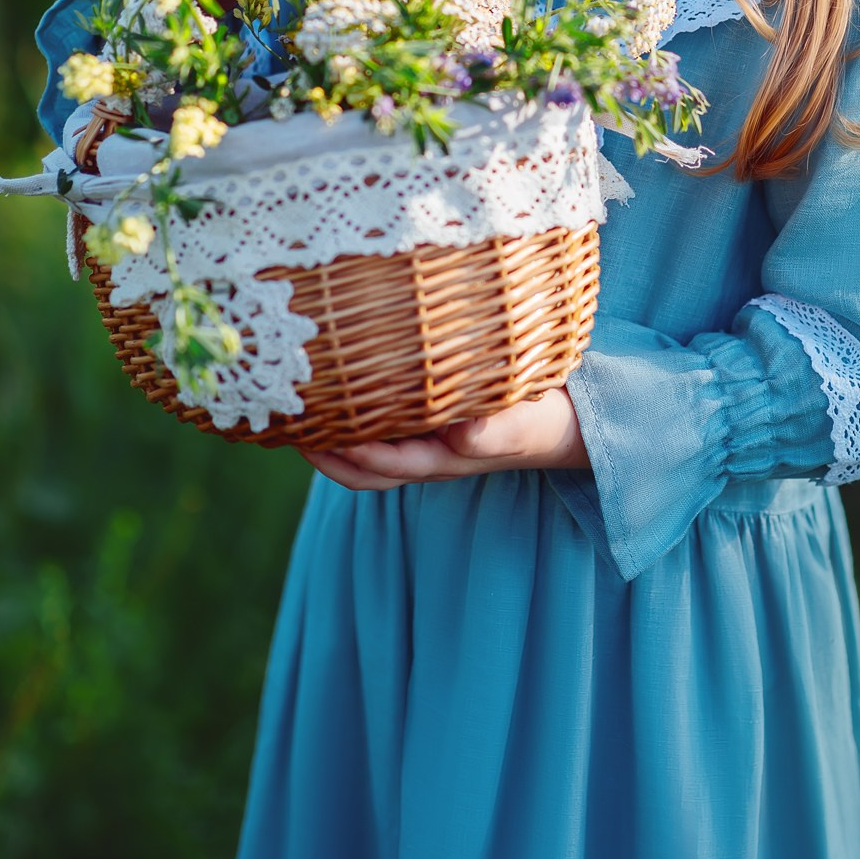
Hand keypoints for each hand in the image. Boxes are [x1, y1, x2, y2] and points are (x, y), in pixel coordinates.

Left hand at [298, 387, 590, 489]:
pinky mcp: (433, 423)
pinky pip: (385, 428)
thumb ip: (497, 430)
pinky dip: (358, 416)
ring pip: (369, 451)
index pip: (384, 466)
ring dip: (333, 438)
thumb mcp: (527, 423)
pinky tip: (343, 388)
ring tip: (301, 410)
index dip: (348, 455)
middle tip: (289, 422)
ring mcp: (428, 443)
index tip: (319, 432)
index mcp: (446, 459)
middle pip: (364, 470)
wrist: (569, 421)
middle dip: (324, 453)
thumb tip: (458, 434)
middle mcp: (429, 456)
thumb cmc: (545, 419)